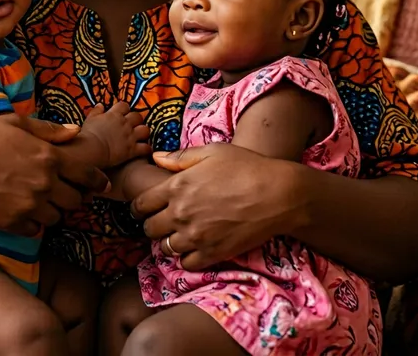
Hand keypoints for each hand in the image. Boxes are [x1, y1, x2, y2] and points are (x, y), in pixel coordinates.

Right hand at [0, 113, 109, 235]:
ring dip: (53, 210)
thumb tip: (76, 131)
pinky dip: (34, 223)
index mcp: (48, 156)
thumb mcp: (16, 124)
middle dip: (74, 195)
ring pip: (57, 217)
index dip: (97, 179)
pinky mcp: (12, 223)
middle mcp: (43, 183)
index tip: (100, 182)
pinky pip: (36, 230)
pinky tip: (23, 209)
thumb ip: (50, 130)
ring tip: (40, 199)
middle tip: (63, 189)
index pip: (87, 174)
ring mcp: (28, 205)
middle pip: (76, 200)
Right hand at [80, 102, 151, 167]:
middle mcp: (125, 123)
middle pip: (138, 116)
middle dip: (136, 120)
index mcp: (114, 115)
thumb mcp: (90, 119)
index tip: (122, 113)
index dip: (124, 108)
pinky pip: (146, 148)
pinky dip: (146, 149)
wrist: (91, 150)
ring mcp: (130, 136)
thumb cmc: (88, 134)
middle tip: (132, 125)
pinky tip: (144, 150)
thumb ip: (96, 111)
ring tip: (140, 136)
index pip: (124, 105)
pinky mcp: (133, 150)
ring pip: (145, 130)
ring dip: (143, 132)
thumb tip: (100, 105)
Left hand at [131, 143, 304, 270]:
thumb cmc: (246, 167)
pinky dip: (187, 258)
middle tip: (163, 221)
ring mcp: (196, 236)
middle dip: (153, 224)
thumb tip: (155, 158)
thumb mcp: (212, 152)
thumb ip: (180, 157)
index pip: (141, 204)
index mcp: (177, 186)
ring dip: (169, 241)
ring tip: (180, 234)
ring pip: (165, 248)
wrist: (278, 195)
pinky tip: (196, 247)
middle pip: (149, 228)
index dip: (139, 206)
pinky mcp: (212, 254)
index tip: (144, 208)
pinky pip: (186, 264)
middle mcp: (181, 213)